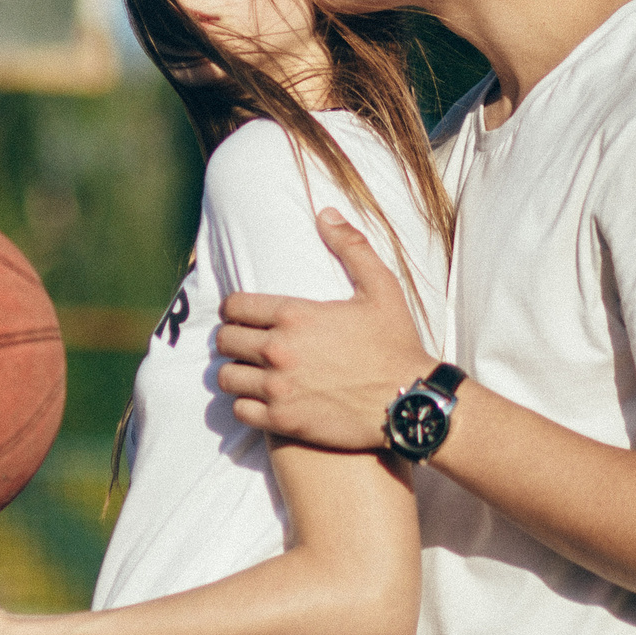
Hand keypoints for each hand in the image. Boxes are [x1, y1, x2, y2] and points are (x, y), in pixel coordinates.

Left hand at [216, 210, 434, 450]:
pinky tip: (261, 400)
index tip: (243, 316)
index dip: (234, 310)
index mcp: (295, 315)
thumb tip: (324, 213)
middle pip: (224, 341)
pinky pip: (239, 411)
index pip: (233, 307)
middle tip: (246, 344)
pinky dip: (246, 405)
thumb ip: (350, 246)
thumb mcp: (380, 287)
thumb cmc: (396, 343)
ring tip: (250, 372)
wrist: (411, 401)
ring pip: (226, 378)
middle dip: (232, 340)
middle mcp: (279, 350)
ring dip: (236, 373)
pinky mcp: (283, 421)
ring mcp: (278, 388)